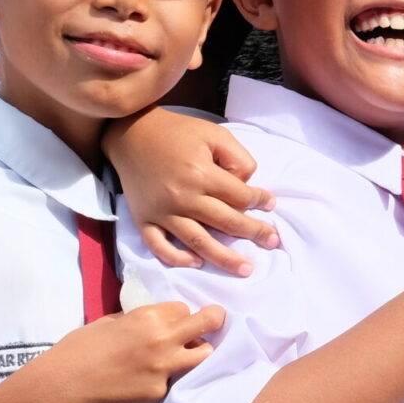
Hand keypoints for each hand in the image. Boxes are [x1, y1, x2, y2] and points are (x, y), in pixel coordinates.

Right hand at [23, 300, 224, 402]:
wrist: (64, 383)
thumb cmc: (81, 346)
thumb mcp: (112, 321)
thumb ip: (140, 319)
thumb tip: (157, 321)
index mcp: (149, 316)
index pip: (185, 309)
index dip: (181, 315)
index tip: (177, 321)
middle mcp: (163, 340)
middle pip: (208, 323)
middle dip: (214, 320)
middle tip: (213, 323)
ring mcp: (164, 369)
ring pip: (203, 356)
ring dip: (198, 352)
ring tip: (185, 355)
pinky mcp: (158, 392)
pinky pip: (173, 381)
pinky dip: (166, 378)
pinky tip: (146, 379)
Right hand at [102, 109, 276, 276]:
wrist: (131, 134)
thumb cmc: (177, 133)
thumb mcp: (214, 133)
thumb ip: (237, 158)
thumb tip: (246, 185)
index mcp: (201, 174)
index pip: (240, 196)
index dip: (260, 200)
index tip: (270, 204)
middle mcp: (183, 197)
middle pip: (226, 222)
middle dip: (253, 233)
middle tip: (273, 242)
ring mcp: (162, 212)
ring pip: (198, 242)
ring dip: (224, 258)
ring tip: (245, 269)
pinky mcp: (144, 219)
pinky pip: (160, 247)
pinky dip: (177, 259)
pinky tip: (197, 263)